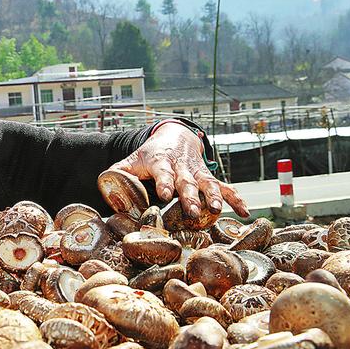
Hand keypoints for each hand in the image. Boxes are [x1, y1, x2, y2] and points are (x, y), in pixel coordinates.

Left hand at [112, 122, 249, 217]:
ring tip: (218, 210)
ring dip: (214, 196)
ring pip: (208, 183)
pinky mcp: (208, 177)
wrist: (174, 136)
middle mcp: (181, 167)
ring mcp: (197, 172)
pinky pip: (225, 187)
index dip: (165, 183)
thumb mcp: (131, 160)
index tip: (165, 195)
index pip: (162, 172)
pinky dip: (236, 198)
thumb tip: (104, 188)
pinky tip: (245, 211)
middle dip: (190, 196)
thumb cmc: (149, 154)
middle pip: (187, 182)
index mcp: (161, 162)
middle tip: (193, 212)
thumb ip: (117, 173)